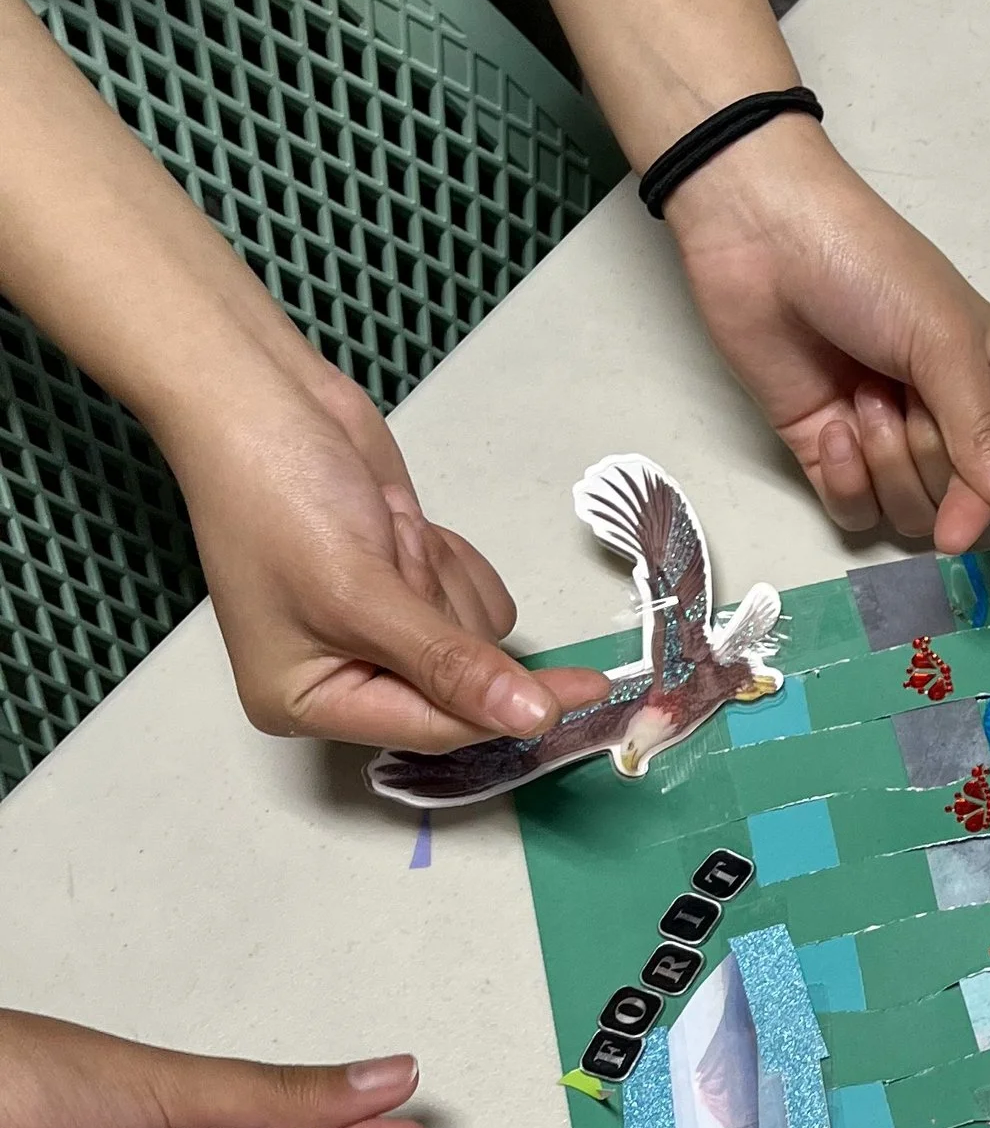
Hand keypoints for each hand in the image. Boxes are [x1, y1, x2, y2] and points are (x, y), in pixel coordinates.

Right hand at [157, 346, 613, 749]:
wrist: (263, 400)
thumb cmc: (277, 498)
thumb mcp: (360, 593)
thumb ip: (450, 664)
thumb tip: (528, 721)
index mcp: (309, 701)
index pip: (438, 726)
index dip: (511, 709)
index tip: (587, 691)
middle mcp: (346, 676)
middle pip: (463, 679)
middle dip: (436, 602)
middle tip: (383, 548)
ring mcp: (379, 630)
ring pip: (475, 632)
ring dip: (438, 570)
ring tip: (378, 529)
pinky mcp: (408, 585)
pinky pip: (474, 594)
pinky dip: (450, 554)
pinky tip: (397, 521)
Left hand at [664, 120, 989, 553]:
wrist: (762, 236)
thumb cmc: (868, 268)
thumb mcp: (944, 342)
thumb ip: (984, 433)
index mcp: (986, 379)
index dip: (976, 506)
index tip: (953, 532)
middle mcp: (939, 412)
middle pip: (948, 497)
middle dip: (918, 454)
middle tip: (890, 391)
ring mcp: (879, 433)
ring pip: (901, 509)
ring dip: (880, 462)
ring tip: (857, 394)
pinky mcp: (823, 446)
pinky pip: (850, 508)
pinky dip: (843, 481)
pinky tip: (830, 427)